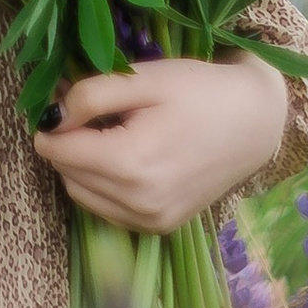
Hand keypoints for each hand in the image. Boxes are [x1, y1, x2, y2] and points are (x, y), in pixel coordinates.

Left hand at [32, 53, 289, 237]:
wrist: (255, 123)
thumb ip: (90, 96)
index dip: (52, 122)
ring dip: (81, 165)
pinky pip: (106, 210)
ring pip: (81, 194)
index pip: (56, 150)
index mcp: (131, 164)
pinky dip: (101, 186)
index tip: (65, 98)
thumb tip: (53, 117)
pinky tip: (124, 159)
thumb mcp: (144, 79)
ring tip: (109, 132)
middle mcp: (137, 202)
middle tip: (88, 110)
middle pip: (66, 173)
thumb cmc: (201, 92)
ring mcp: (150, 220)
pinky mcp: (159, 227)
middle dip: (66, 142)